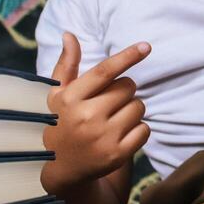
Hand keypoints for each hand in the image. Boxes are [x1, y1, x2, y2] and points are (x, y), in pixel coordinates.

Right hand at [41, 33, 151, 196]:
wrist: (61, 168)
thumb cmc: (61, 123)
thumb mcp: (57, 95)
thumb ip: (66, 65)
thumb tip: (69, 34)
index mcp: (71, 98)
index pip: (104, 71)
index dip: (127, 57)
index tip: (146, 46)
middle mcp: (86, 116)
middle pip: (128, 88)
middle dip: (124, 91)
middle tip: (109, 103)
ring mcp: (103, 137)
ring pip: (139, 107)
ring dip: (132, 109)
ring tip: (114, 119)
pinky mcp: (117, 155)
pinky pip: (145, 130)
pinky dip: (138, 129)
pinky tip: (121, 134)